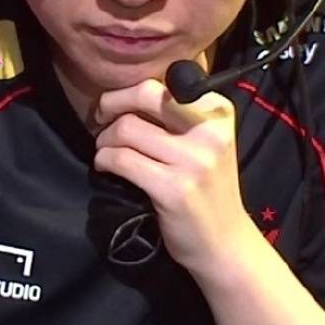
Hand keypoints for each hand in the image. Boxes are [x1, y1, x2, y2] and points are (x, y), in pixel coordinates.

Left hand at [91, 78, 255, 277]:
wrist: (223, 242)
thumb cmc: (207, 188)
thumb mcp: (205, 142)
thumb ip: (177, 114)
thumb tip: (126, 93)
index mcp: (218, 111)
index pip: (164, 82)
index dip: (131, 91)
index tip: (119, 105)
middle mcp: (209, 131)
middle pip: (145, 95)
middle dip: (111, 103)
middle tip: (100, 118)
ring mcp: (193, 161)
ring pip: (126, 129)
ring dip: (105, 140)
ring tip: (106, 151)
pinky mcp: (173, 188)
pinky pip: (122, 160)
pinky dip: (104, 161)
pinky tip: (106, 168)